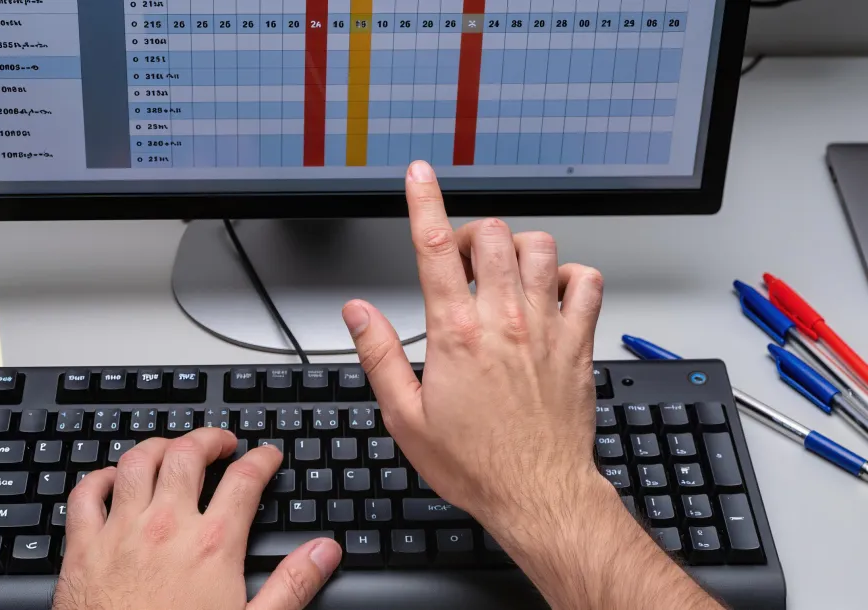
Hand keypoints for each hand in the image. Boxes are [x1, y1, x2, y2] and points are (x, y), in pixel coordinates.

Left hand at [54, 428, 341, 609]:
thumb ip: (292, 585)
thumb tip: (324, 552)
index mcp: (212, 545)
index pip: (244, 479)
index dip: (261, 459)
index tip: (267, 456)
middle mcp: (165, 527)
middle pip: (187, 454)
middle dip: (209, 439)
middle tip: (222, 443)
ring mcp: (120, 533)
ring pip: (136, 462)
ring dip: (157, 446)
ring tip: (172, 448)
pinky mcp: (83, 549)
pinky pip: (86, 493)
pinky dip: (100, 476)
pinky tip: (112, 478)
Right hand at [341, 160, 613, 551]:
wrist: (537, 493)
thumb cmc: (476, 463)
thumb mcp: (405, 416)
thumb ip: (380, 355)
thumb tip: (359, 312)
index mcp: (456, 333)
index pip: (433, 247)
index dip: (423, 201)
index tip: (418, 175)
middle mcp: (504, 319)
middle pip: (490, 235)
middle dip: (468, 235)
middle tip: (457, 262)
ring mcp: (546, 326)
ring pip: (538, 247)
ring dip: (515, 248)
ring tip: (500, 273)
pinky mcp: (577, 341)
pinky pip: (586, 281)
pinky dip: (569, 274)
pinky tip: (550, 291)